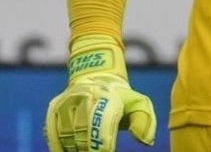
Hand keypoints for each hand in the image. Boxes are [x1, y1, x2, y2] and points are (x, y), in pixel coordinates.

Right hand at [45, 35, 155, 150]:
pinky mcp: (54, 110)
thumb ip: (144, 121)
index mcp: (108, 96)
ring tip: (85, 149)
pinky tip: (71, 150)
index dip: (104, 147)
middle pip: (83, 136)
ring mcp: (67, 102)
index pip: (103, 129)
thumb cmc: (120, 99)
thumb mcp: (137, 103)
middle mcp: (85, 96)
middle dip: (89, 149)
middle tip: (96, 151)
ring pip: (67, 138)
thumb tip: (146, 141)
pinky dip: (60, 147)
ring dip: (75, 149)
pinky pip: (53, 136)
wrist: (96, 77)